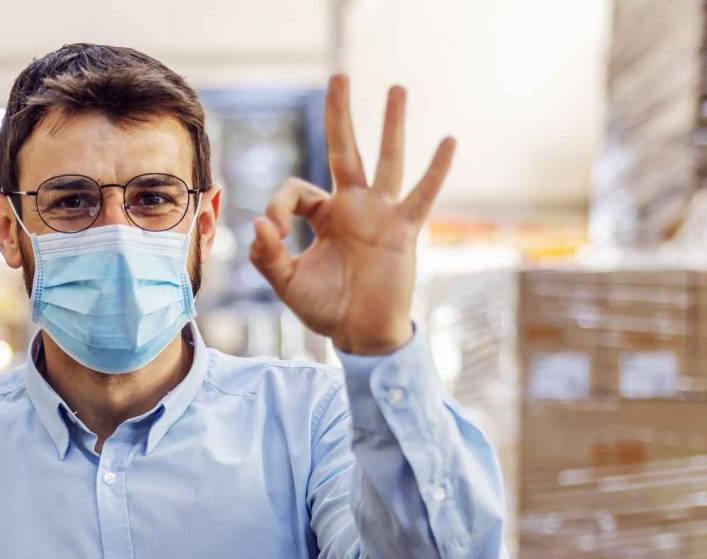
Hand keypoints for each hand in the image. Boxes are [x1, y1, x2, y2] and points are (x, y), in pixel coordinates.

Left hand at [249, 76, 455, 354]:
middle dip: (340, 114)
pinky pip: (422, 195)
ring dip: (391, 125)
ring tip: (396, 88)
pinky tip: (447, 141)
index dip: (277, 206)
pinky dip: (436, 170)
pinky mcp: (403, 230)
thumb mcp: (287, 283)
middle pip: (346, 150)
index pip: (295, 190)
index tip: (273, 231)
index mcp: (323, 216)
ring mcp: (381, 215)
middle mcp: (353, 207)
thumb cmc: (325, 308)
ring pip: (387, 160)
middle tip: (338, 76)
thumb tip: (258, 226)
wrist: (361, 335)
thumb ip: (268, 257)